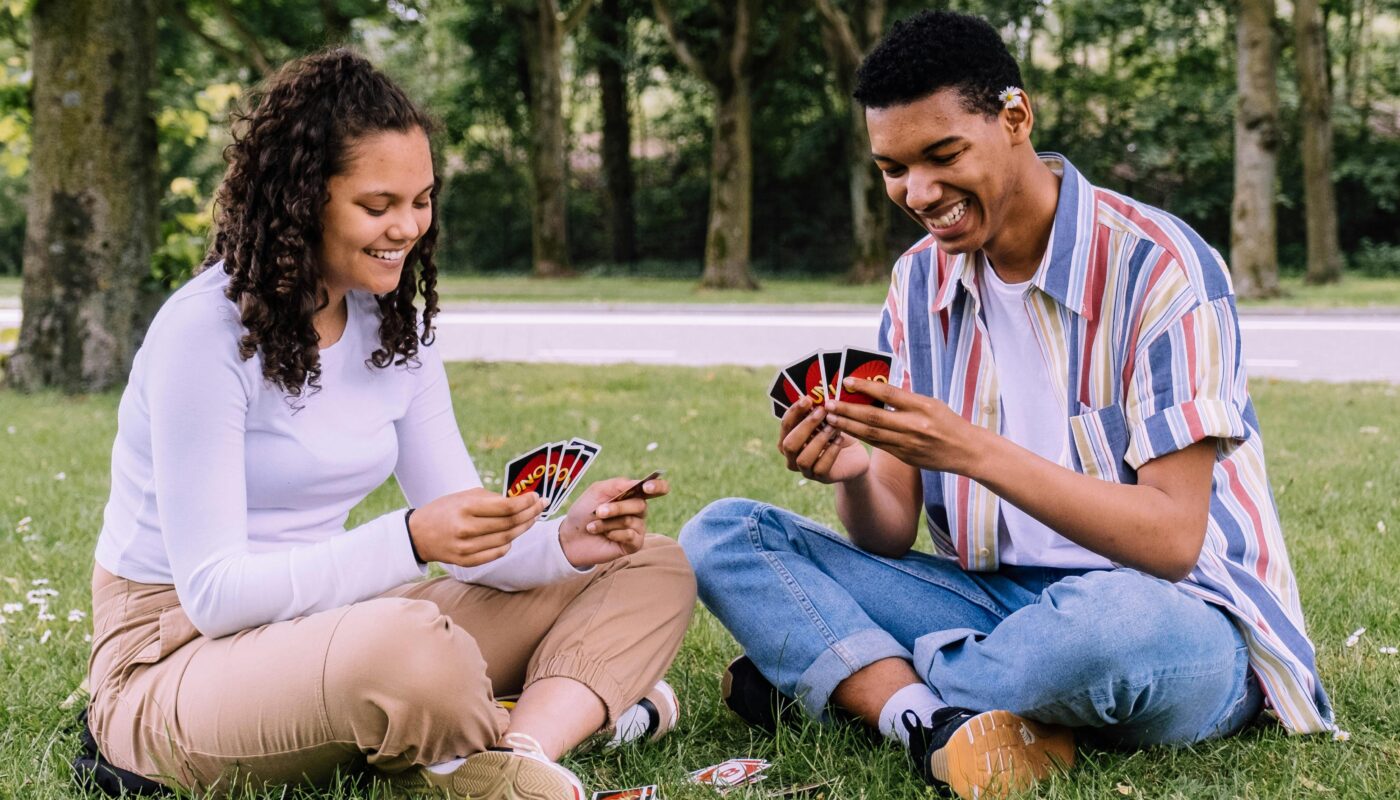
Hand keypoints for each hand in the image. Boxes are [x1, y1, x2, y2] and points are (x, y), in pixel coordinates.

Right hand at [408, 488, 544, 566]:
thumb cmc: (445, 510)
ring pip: (506, 539)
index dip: (525, 502)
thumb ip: (491, 498)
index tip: (536, 496)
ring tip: (532, 518)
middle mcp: (466, 529)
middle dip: (530, 514)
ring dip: (524, 528)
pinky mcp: (466, 562)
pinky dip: (509, 544)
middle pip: (509, 524)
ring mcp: (466, 548)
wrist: (417, 535)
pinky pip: (497, 553)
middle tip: (541, 506)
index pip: (505, 507)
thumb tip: (520, 500)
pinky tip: (513, 534)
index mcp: (465, 508)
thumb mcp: (464, 496)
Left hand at [559, 476, 668, 567]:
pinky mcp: (634, 544)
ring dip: (608, 523)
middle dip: (617, 508)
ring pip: (631, 521)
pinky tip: (605, 536)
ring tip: (593, 526)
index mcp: (631, 495)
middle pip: (640, 505)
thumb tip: (638, 483)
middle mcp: (637, 511)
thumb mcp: (597, 491)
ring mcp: (637, 528)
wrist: (571, 537)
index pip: (656, 489)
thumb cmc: (584, 512)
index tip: (647, 487)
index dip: (657, 486)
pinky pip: (631, 536)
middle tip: (598, 511)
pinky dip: (614, 534)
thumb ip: (618, 484)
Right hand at [777, 396, 869, 482]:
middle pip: (789, 445)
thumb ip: (816, 412)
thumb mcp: (826, 421)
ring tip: (833, 427)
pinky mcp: (821, 478)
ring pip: (803, 459)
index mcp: (789, 439)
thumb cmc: (836, 433)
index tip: (808, 399)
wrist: (854, 455)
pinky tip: (840, 440)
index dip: (794, 412)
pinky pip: (820, 468)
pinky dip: (831, 453)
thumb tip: (812, 395)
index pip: (785, 426)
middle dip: (805, 426)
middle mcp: (792, 457)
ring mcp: (805, 470)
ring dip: (819, 440)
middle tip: (822, 411)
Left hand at [823, 378, 979, 473]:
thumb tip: (878, 388)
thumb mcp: (932, 403)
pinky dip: (861, 437)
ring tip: (831, 418)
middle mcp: (914, 425)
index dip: (866, 387)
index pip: (889, 393)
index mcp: (923, 406)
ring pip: (872, 434)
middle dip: (848, 409)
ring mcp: (909, 443)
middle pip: (874, 416)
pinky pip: (878, 445)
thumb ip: (906, 398)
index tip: (847, 381)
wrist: (966, 451)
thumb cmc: (948, 422)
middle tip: (829, 404)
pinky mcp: (905, 457)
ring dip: (849, 425)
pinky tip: (847, 431)